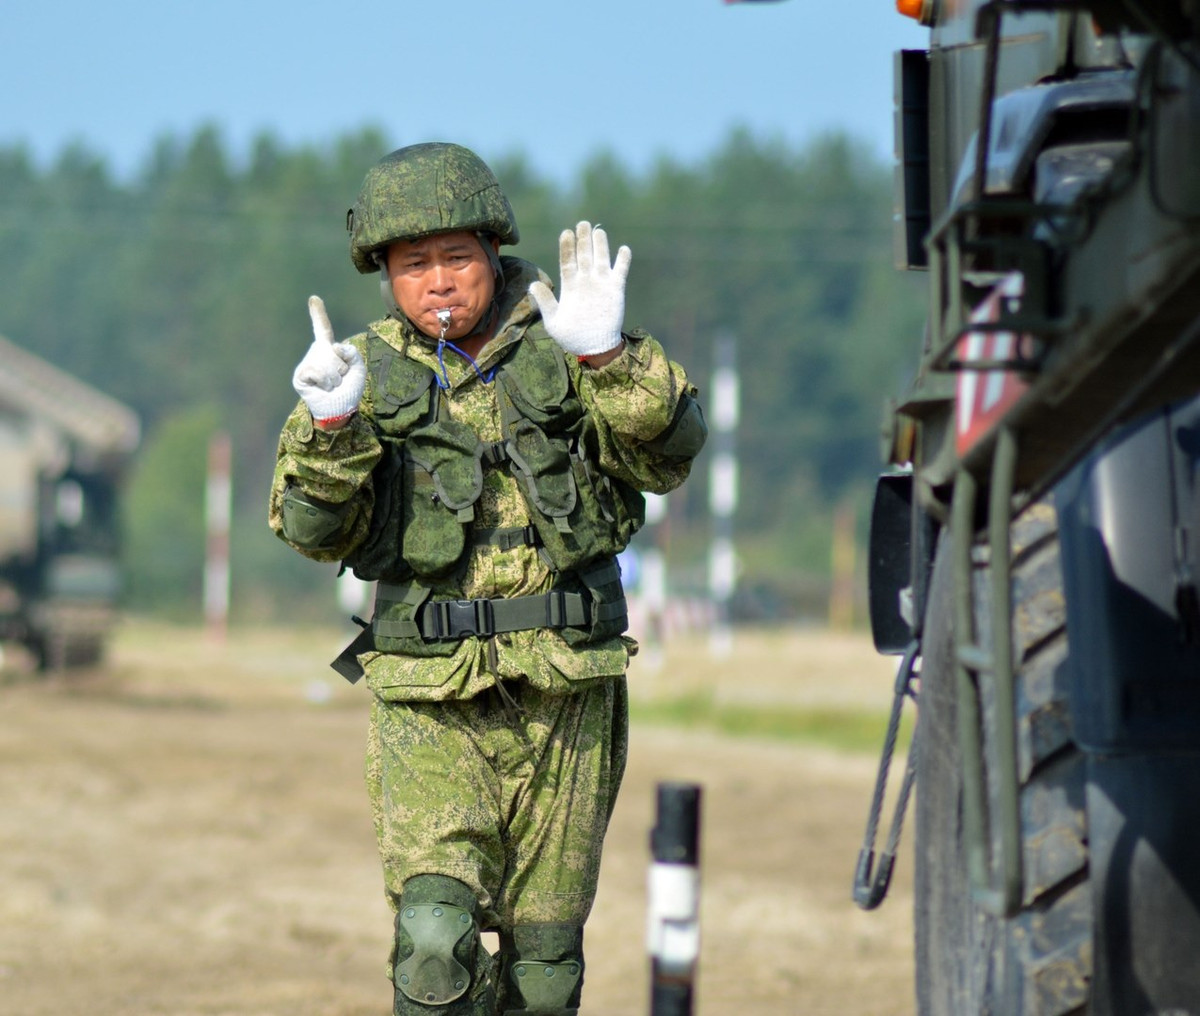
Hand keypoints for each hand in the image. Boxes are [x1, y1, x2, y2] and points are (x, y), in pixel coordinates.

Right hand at [292, 295, 365, 423]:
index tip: (314, 298)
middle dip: (342, 367)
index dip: (318, 313)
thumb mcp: (358, 368)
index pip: (323, 328)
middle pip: (333, 351)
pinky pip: (317, 372)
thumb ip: (352, 353)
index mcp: (328, 348)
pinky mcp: (300, 375)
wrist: (340, 408)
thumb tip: (335, 347)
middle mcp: (316, 352)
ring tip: (331, 385)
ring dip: (335, 377)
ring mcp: (307, 363)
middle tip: (339, 379)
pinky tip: (323, 388)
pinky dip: (325, 382)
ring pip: (326, 363)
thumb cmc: (349, 388)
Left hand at [529, 221, 629, 356]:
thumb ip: (545, 302)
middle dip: (583, 239)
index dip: (567, 247)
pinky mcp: (616, 290)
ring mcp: (601, 284)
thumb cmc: (572, 336)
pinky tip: (624, 249)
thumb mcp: (554, 321)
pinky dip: (623, 261)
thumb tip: (532, 285)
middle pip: (584, 255)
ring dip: (600, 244)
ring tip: (598, 231)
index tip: (566, 233)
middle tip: (582, 224)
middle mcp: (585, 281)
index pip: (567, 261)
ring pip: (601, 259)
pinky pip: (621, 272)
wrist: (594, 347)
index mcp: (570, 285)